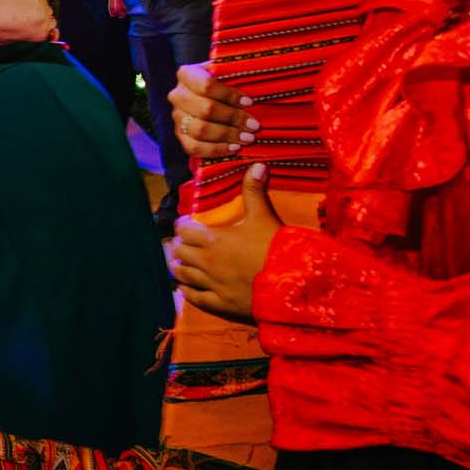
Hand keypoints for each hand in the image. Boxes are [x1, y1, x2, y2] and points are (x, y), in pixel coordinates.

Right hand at [167, 62, 258, 159]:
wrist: (211, 97)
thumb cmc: (224, 82)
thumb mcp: (227, 71)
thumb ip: (236, 73)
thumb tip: (257, 74)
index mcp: (186, 74)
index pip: (206, 85)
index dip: (229, 95)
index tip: (249, 102)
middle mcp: (177, 95)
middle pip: (205, 109)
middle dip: (233, 118)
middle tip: (254, 125)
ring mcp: (177, 117)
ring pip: (200, 130)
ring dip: (227, 135)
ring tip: (248, 138)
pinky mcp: (180, 136)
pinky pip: (194, 148)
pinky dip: (216, 150)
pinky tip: (234, 148)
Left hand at [167, 163, 279, 319]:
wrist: (291, 283)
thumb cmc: (276, 247)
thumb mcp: (264, 216)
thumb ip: (254, 191)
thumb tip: (257, 165)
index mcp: (213, 240)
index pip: (183, 230)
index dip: (182, 226)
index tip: (186, 224)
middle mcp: (206, 262)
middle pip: (179, 252)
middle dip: (179, 246)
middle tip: (182, 243)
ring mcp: (211, 285)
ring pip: (182, 275)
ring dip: (179, 267)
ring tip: (179, 263)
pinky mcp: (220, 304)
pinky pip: (194, 298)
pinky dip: (186, 291)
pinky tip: (184, 288)